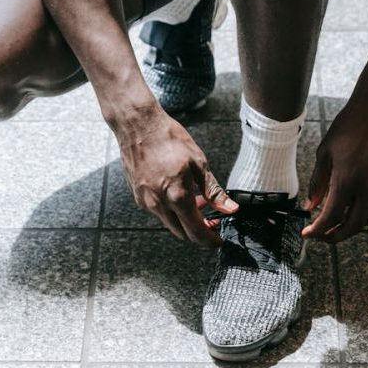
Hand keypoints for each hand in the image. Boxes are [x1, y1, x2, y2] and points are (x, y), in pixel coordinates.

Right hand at [116, 106, 238, 246]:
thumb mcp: (198, 162)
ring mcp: (145, 201)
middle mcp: (158, 203)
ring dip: (184, 220)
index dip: (210, 240)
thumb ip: (214, 191)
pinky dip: (170, 209)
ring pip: (169, 223)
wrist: (138, 125)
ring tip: (196, 201)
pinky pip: (157, 211)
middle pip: (181, 233)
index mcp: (177, 196)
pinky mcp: (137, 195)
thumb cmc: (168, 138)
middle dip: (198, 232)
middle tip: (211, 221)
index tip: (218, 241)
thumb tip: (230, 209)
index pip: (196, 232)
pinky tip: (177, 193)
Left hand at [303, 98, 367, 242]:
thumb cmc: (348, 126)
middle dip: (335, 236)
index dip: (317, 230)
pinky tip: (349, 206)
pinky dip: (362, 212)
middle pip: (353, 226)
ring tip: (333, 223)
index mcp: (347, 179)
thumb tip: (310, 205)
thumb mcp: (325, 153)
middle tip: (320, 236)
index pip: (331, 216)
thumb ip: (318, 182)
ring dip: (350, 226)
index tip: (306, 234)